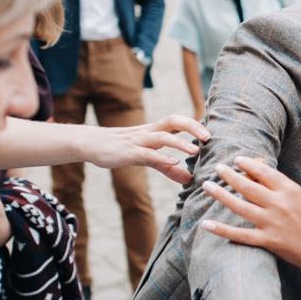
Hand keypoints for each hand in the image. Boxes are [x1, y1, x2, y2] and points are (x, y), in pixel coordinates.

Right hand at [81, 114, 210, 183]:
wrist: (90, 144)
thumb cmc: (121, 149)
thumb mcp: (146, 158)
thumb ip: (167, 167)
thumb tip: (188, 179)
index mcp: (154, 130)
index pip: (177, 121)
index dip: (194, 124)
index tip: (210, 133)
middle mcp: (148, 132)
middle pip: (173, 121)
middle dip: (192, 126)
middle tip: (208, 137)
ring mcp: (138, 141)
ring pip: (162, 136)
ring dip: (180, 142)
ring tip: (195, 150)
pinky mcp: (129, 152)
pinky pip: (147, 153)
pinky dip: (161, 157)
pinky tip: (174, 162)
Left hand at [200, 157, 300, 274]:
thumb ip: (282, 189)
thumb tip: (260, 176)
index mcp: (290, 190)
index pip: (264, 172)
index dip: (248, 164)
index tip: (236, 159)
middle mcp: (279, 204)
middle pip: (248, 186)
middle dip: (229, 175)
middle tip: (217, 168)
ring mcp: (272, 222)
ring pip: (239, 206)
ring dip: (221, 195)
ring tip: (207, 186)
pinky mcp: (268, 240)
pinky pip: (240, 234)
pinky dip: (222, 229)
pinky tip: (207, 224)